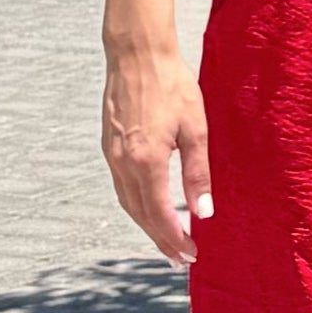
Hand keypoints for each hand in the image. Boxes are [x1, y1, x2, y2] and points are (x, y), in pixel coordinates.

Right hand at [103, 41, 212, 265]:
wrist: (137, 53)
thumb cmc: (172, 84)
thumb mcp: (195, 129)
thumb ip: (197, 174)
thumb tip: (202, 213)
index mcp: (146, 160)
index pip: (158, 214)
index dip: (174, 238)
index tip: (190, 255)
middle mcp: (123, 162)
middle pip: (139, 214)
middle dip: (160, 239)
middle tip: (179, 259)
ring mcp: (111, 153)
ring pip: (127, 202)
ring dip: (146, 225)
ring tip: (167, 240)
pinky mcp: (109, 144)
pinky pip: (121, 185)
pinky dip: (136, 204)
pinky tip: (149, 207)